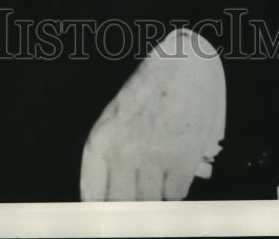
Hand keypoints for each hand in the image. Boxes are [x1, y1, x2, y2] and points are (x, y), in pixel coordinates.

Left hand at [80, 29, 225, 200]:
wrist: (186, 58)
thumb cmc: (150, 90)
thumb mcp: (118, 117)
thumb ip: (113, 161)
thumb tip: (114, 207)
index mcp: (100, 140)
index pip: (92, 199)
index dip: (103, 217)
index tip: (112, 221)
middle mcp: (122, 151)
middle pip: (122, 209)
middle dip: (132, 212)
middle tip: (142, 205)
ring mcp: (152, 155)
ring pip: (151, 204)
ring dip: (158, 196)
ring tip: (162, 174)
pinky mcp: (181, 157)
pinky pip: (177, 194)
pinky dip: (179, 186)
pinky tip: (180, 166)